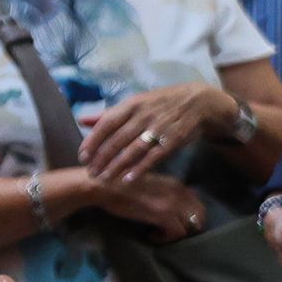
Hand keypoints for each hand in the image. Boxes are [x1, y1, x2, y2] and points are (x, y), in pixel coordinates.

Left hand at [79, 84, 231, 182]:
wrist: (200, 102)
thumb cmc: (161, 104)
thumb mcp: (135, 103)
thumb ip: (109, 114)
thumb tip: (82, 120)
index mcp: (132, 104)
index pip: (106, 123)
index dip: (93, 141)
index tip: (82, 157)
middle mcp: (144, 115)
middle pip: (118, 140)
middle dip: (102, 158)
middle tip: (91, 173)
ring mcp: (160, 128)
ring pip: (134, 150)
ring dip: (118, 166)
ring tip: (105, 179)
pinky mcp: (174, 139)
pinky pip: (155, 156)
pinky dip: (141, 168)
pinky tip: (129, 179)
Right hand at [92, 171, 208, 240]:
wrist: (105, 186)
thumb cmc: (118, 182)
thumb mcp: (147, 182)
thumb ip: (163, 189)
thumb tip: (171, 200)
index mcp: (176, 184)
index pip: (196, 202)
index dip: (188, 214)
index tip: (175, 219)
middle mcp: (179, 193)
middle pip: (200, 215)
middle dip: (189, 225)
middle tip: (171, 230)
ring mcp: (173, 205)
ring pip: (192, 225)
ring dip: (178, 233)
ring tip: (161, 235)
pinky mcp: (164, 216)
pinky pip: (178, 233)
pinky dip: (166, 238)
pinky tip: (152, 237)